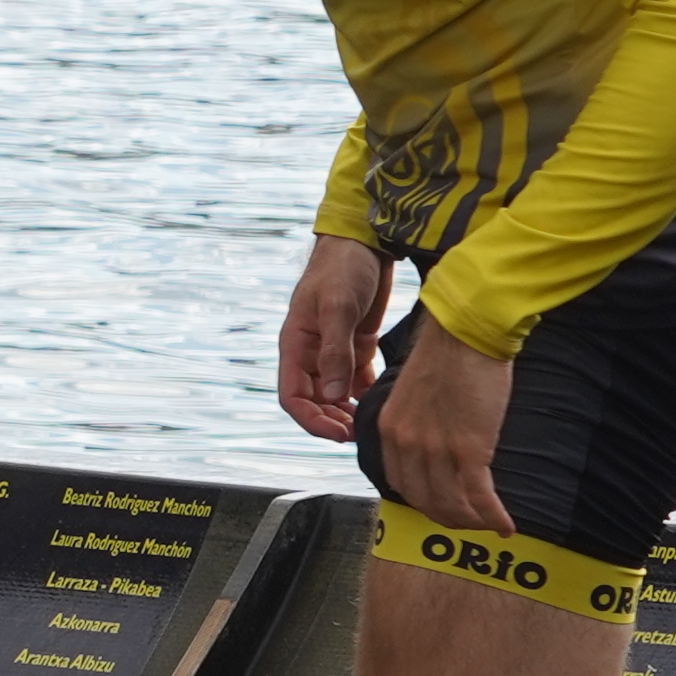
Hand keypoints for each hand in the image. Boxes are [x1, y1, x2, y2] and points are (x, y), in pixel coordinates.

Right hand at [275, 237, 389, 443]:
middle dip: (332, 423)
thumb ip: (333, 351)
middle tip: (360, 435)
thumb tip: (330, 395)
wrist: (365, 240)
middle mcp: (310, 353)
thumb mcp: (336, 307)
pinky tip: (382, 402)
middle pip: (313, 401)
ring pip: (334, 395)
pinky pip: (355, 380)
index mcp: (295, 345)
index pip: (292, 397)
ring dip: (348, 413)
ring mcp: (333, 350)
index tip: (337, 434)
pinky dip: (365, 395)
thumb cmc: (342, 267)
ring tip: (370, 424)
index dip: (310, 421)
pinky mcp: (355, 345)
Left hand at [372, 321, 518, 534]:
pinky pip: (479, 495)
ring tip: (489, 525)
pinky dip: (492, 516)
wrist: (466, 334)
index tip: (440, 505)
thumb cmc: (447, 356)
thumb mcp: (413, 393)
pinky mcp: (469, 448)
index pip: (399, 483)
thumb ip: (414, 422)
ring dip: (472, 521)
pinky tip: (505, 526)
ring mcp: (436, 449)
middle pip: (423, 500)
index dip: (422, 501)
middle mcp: (406, 444)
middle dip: (448, 518)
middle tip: (469, 523)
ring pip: (450, 504)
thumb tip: (431, 444)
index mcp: (388, 429)